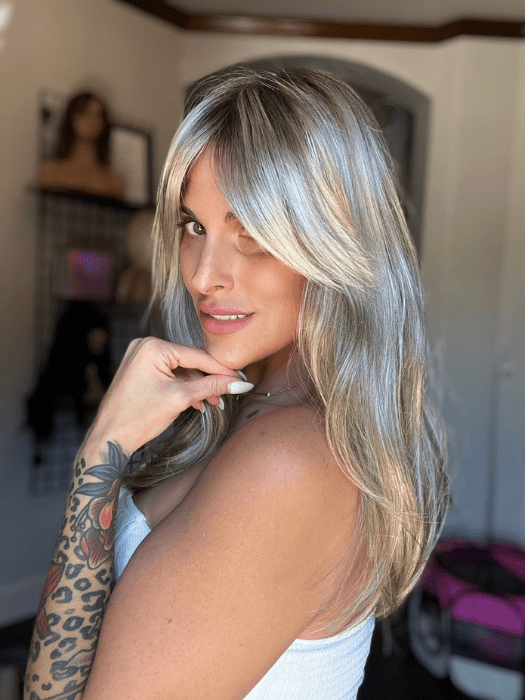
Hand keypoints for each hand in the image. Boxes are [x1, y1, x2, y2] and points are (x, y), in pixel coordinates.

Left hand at [84, 337, 252, 455]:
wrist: (109, 439)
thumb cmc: (138, 418)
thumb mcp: (180, 399)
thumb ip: (211, 387)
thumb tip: (239, 384)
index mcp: (153, 347)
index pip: (197, 356)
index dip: (222, 370)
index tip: (241, 379)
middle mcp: (146, 346)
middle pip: (190, 362)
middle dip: (210, 379)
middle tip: (230, 392)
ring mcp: (141, 358)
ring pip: (181, 370)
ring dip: (198, 386)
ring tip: (214, 402)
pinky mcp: (141, 371)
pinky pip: (170, 375)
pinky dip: (184, 387)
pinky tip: (198, 402)